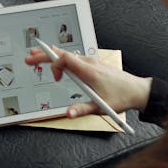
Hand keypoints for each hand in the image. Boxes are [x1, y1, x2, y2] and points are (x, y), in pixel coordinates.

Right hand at [25, 47, 151, 117]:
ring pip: (68, 54)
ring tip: (36, 55)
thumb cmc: (121, 97)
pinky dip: (61, 58)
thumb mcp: (100, 107)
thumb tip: (68, 113)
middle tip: (29, 57)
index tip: (55, 78)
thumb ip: (82, 110)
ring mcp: (91, 62)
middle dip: (45, 55)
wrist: (137, 90)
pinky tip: (55, 62)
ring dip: (52, 55)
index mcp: (90, 71)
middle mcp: (89, 63)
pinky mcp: (93, 64)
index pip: (66, 59)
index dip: (55, 65)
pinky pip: (73, 58)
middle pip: (63, 54)